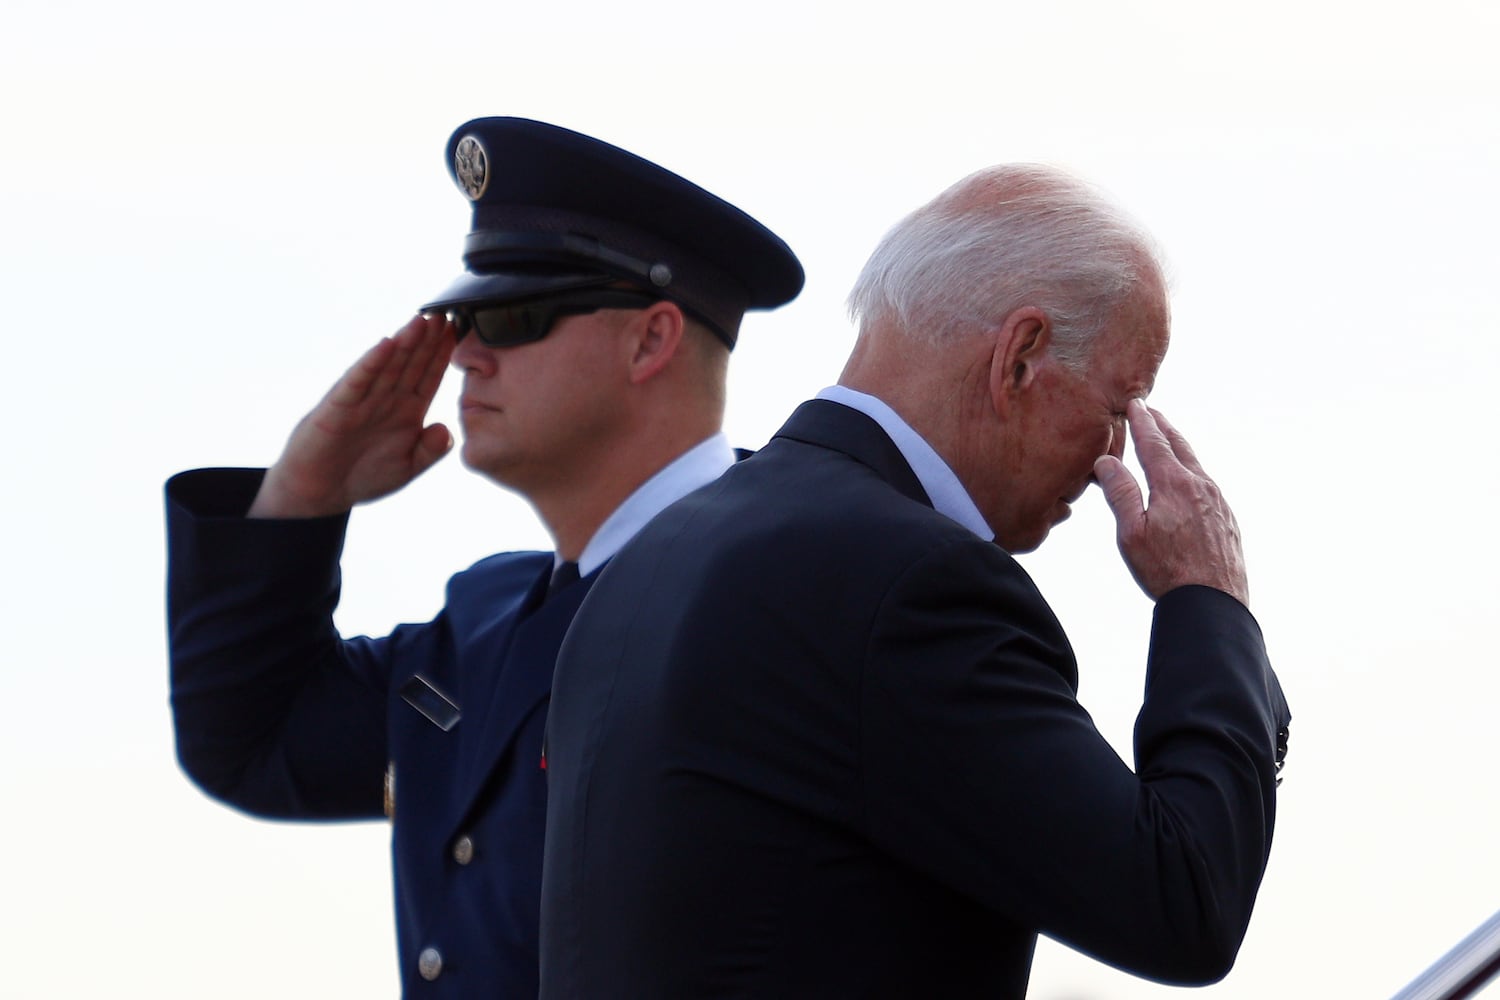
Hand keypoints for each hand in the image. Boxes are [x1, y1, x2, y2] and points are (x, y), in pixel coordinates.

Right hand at [248, 314, 456, 517]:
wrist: (320, 492)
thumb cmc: (363, 476)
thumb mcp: (407, 467)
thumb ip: (430, 451)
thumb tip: (447, 431)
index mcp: (406, 411)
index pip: (429, 376)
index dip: (442, 355)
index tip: (459, 333)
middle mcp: (386, 400)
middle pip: (411, 363)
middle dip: (427, 340)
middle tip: (445, 314)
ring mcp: (362, 400)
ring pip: (388, 366)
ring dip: (404, 343)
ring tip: (421, 321)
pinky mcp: (339, 407)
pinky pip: (358, 382)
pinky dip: (371, 364)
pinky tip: (385, 345)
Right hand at [1092, 400, 1248, 605]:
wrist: (1213, 602)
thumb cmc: (1167, 571)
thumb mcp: (1132, 533)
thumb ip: (1120, 492)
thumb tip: (1107, 460)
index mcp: (1174, 484)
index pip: (1154, 443)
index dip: (1143, 422)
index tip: (1136, 405)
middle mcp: (1200, 486)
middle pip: (1179, 446)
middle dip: (1163, 427)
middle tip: (1152, 412)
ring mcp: (1218, 502)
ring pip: (1195, 465)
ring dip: (1179, 449)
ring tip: (1168, 441)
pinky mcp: (1227, 519)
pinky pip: (1206, 485)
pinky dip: (1192, 472)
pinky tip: (1188, 481)